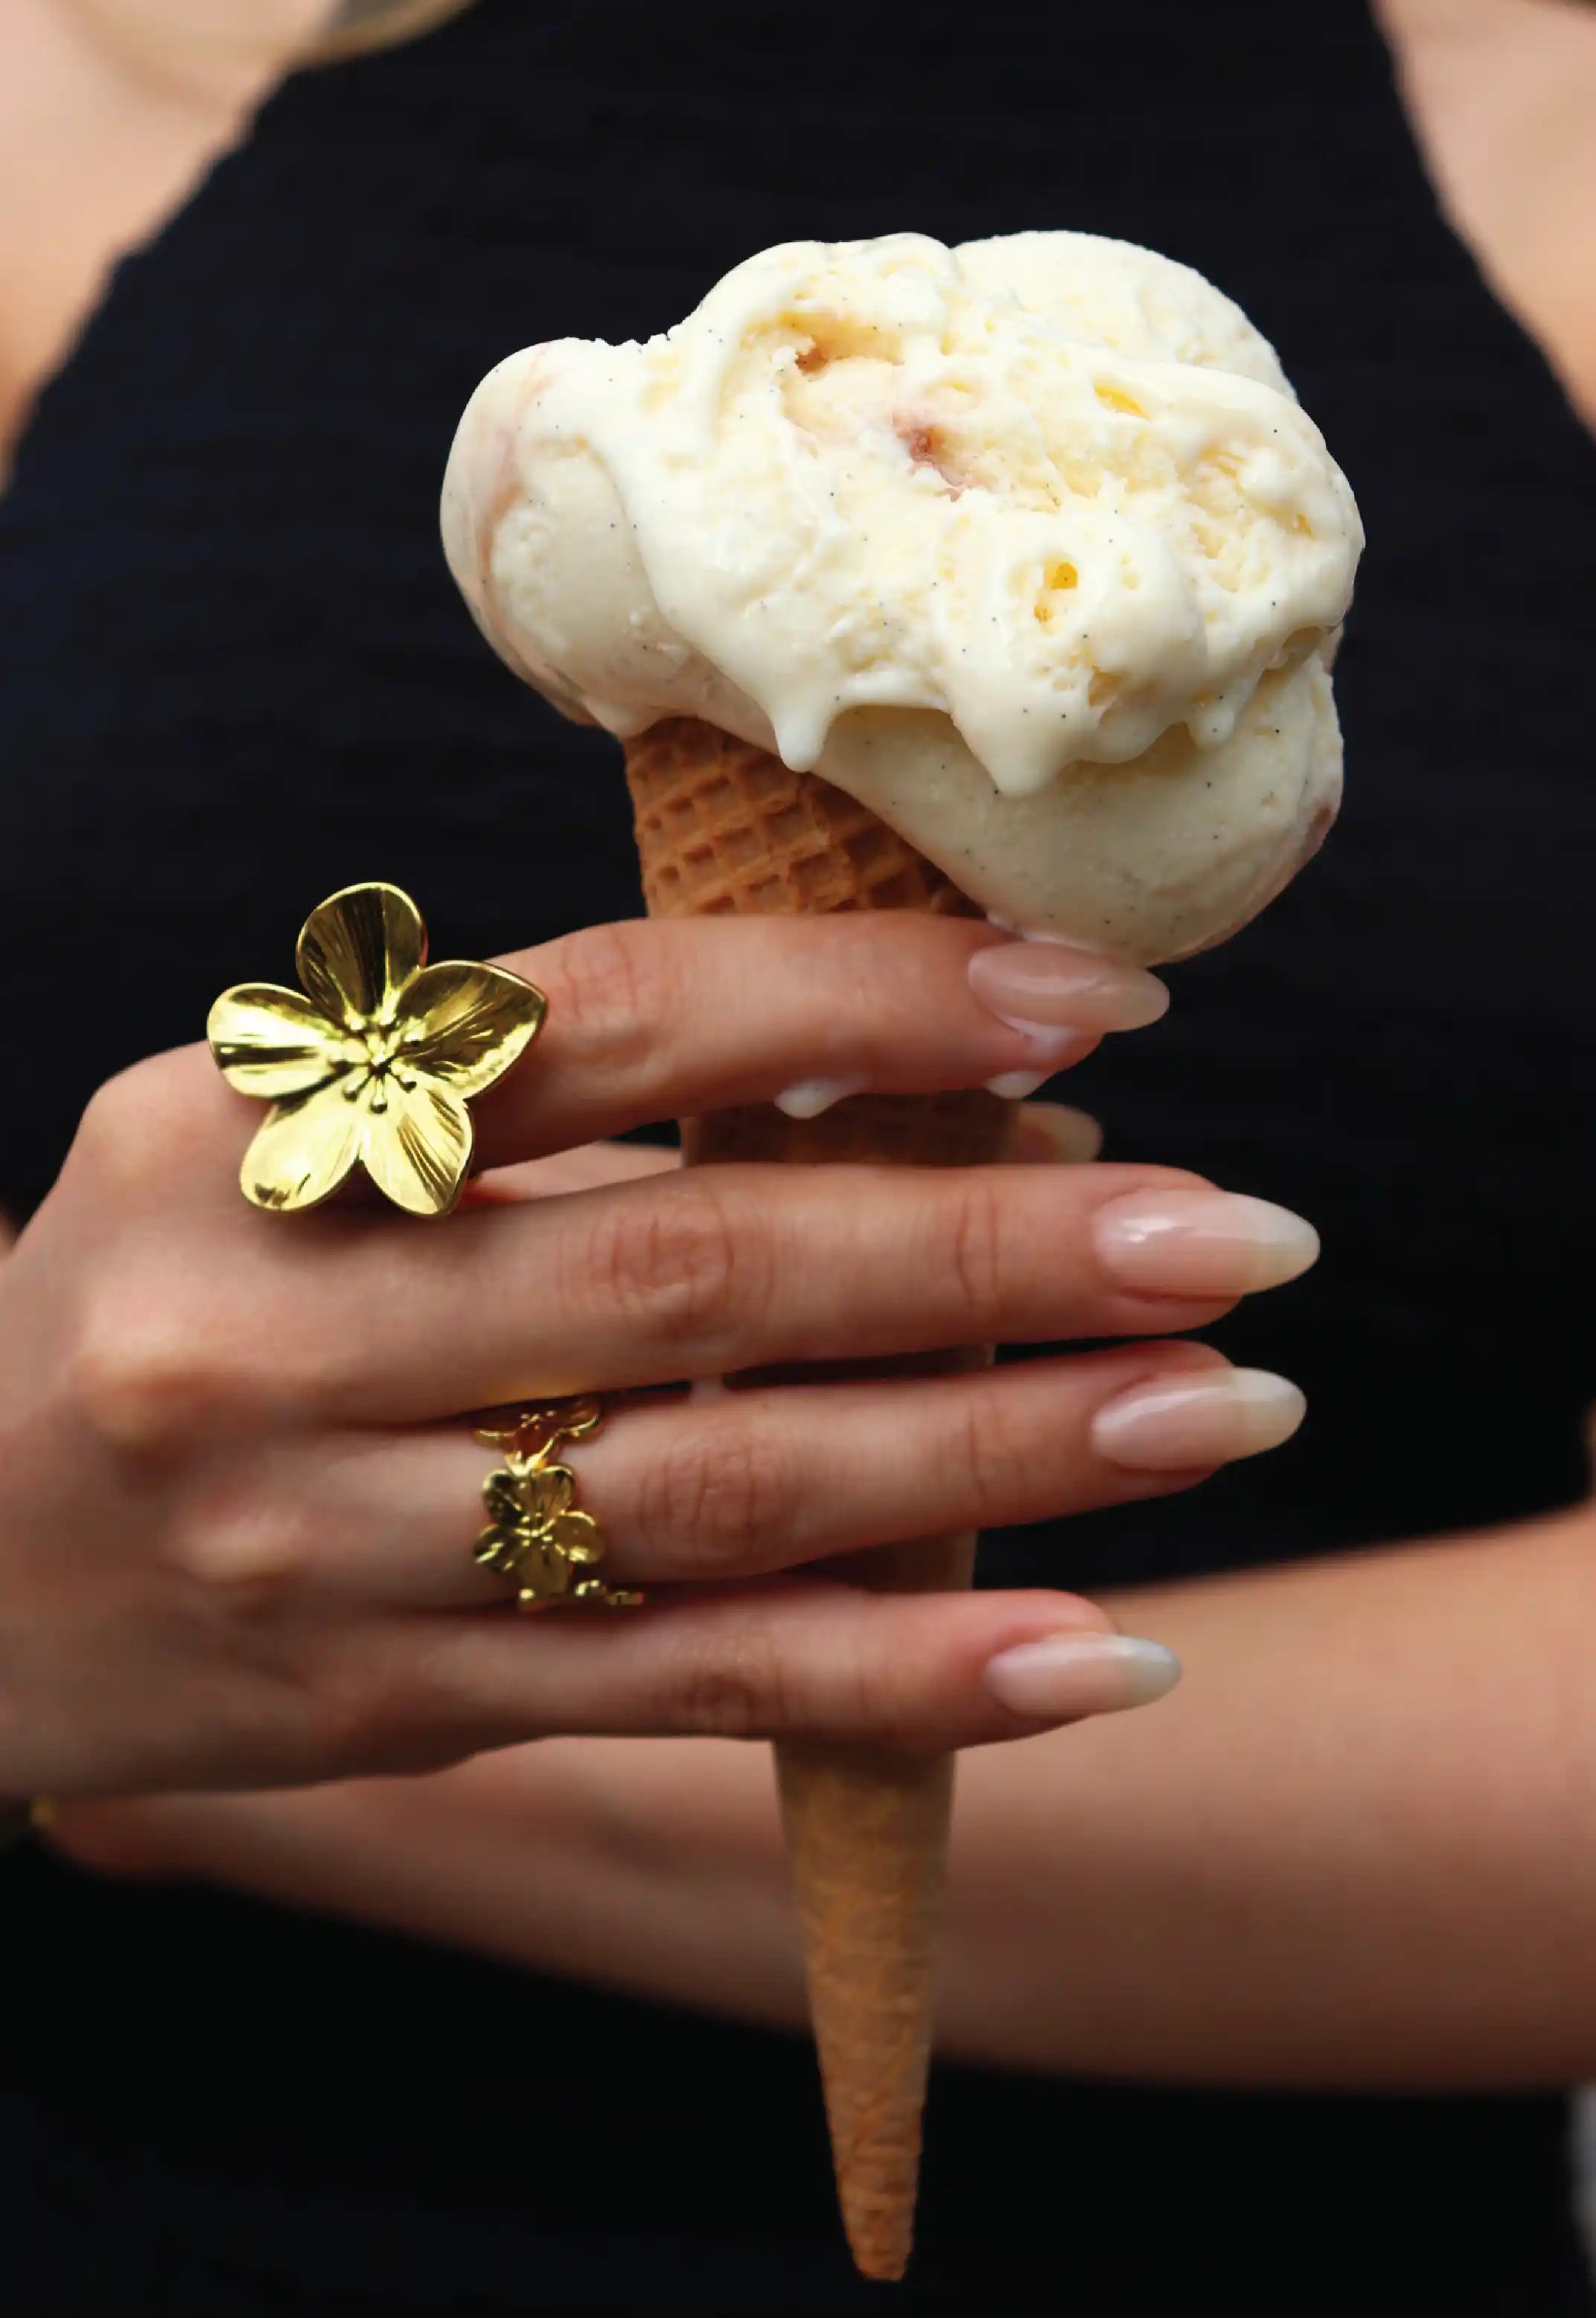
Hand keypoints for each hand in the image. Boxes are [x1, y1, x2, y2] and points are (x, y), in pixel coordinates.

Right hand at [0, 913, 1311, 1796]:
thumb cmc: (153, 1292)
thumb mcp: (262, 1131)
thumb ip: (514, 1098)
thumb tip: (880, 1087)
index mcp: (255, 1126)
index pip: (604, 1022)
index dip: (859, 1001)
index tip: (1088, 1002)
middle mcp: (282, 1331)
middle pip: (693, 1270)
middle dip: (992, 1250)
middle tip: (1235, 1232)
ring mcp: (330, 1543)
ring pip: (720, 1493)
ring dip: (998, 1454)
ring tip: (1218, 1407)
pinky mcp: (389, 1707)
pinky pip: (680, 1689)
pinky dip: (897, 1672)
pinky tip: (1086, 1652)